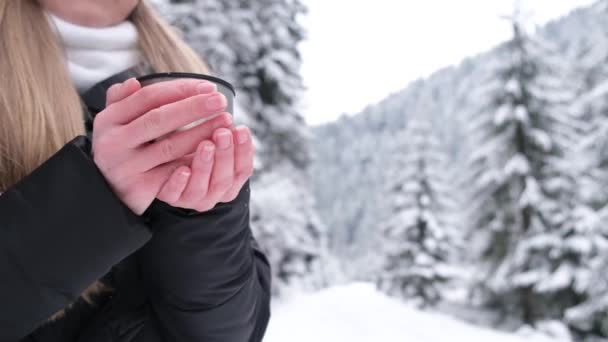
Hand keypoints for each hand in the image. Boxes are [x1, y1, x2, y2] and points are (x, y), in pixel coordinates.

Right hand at [91, 77, 232, 214]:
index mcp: (109, 119)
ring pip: (170, 146)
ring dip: (201, 132)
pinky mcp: (140, 187)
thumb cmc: (120, 148)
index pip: (148, 97)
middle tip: (222, 100)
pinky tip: (215, 151)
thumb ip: (122, 100)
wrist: (106, 192)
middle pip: (159, 119)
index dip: (180, 90)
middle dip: (194, 108)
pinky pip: (174, 171)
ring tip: (224, 122)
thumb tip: (134, 82)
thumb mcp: (114, 123)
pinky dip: (194, 160)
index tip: (209, 87)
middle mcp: (114, 142)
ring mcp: (127, 166)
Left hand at [155, 124, 255, 211]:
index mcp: (230, 182)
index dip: (244, 151)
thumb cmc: (192, 148)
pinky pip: (175, 194)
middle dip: (224, 155)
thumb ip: (223, 135)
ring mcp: (192, 198)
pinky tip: (182, 170)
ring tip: (205, 145)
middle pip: (224, 180)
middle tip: (222, 134)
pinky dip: (179, 182)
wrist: (164, 163)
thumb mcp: (212, 140)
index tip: (241, 129)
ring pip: (201, 188)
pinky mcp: (170, 197)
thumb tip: (232, 121)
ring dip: (204, 166)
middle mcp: (214, 194)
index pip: (243, 170)